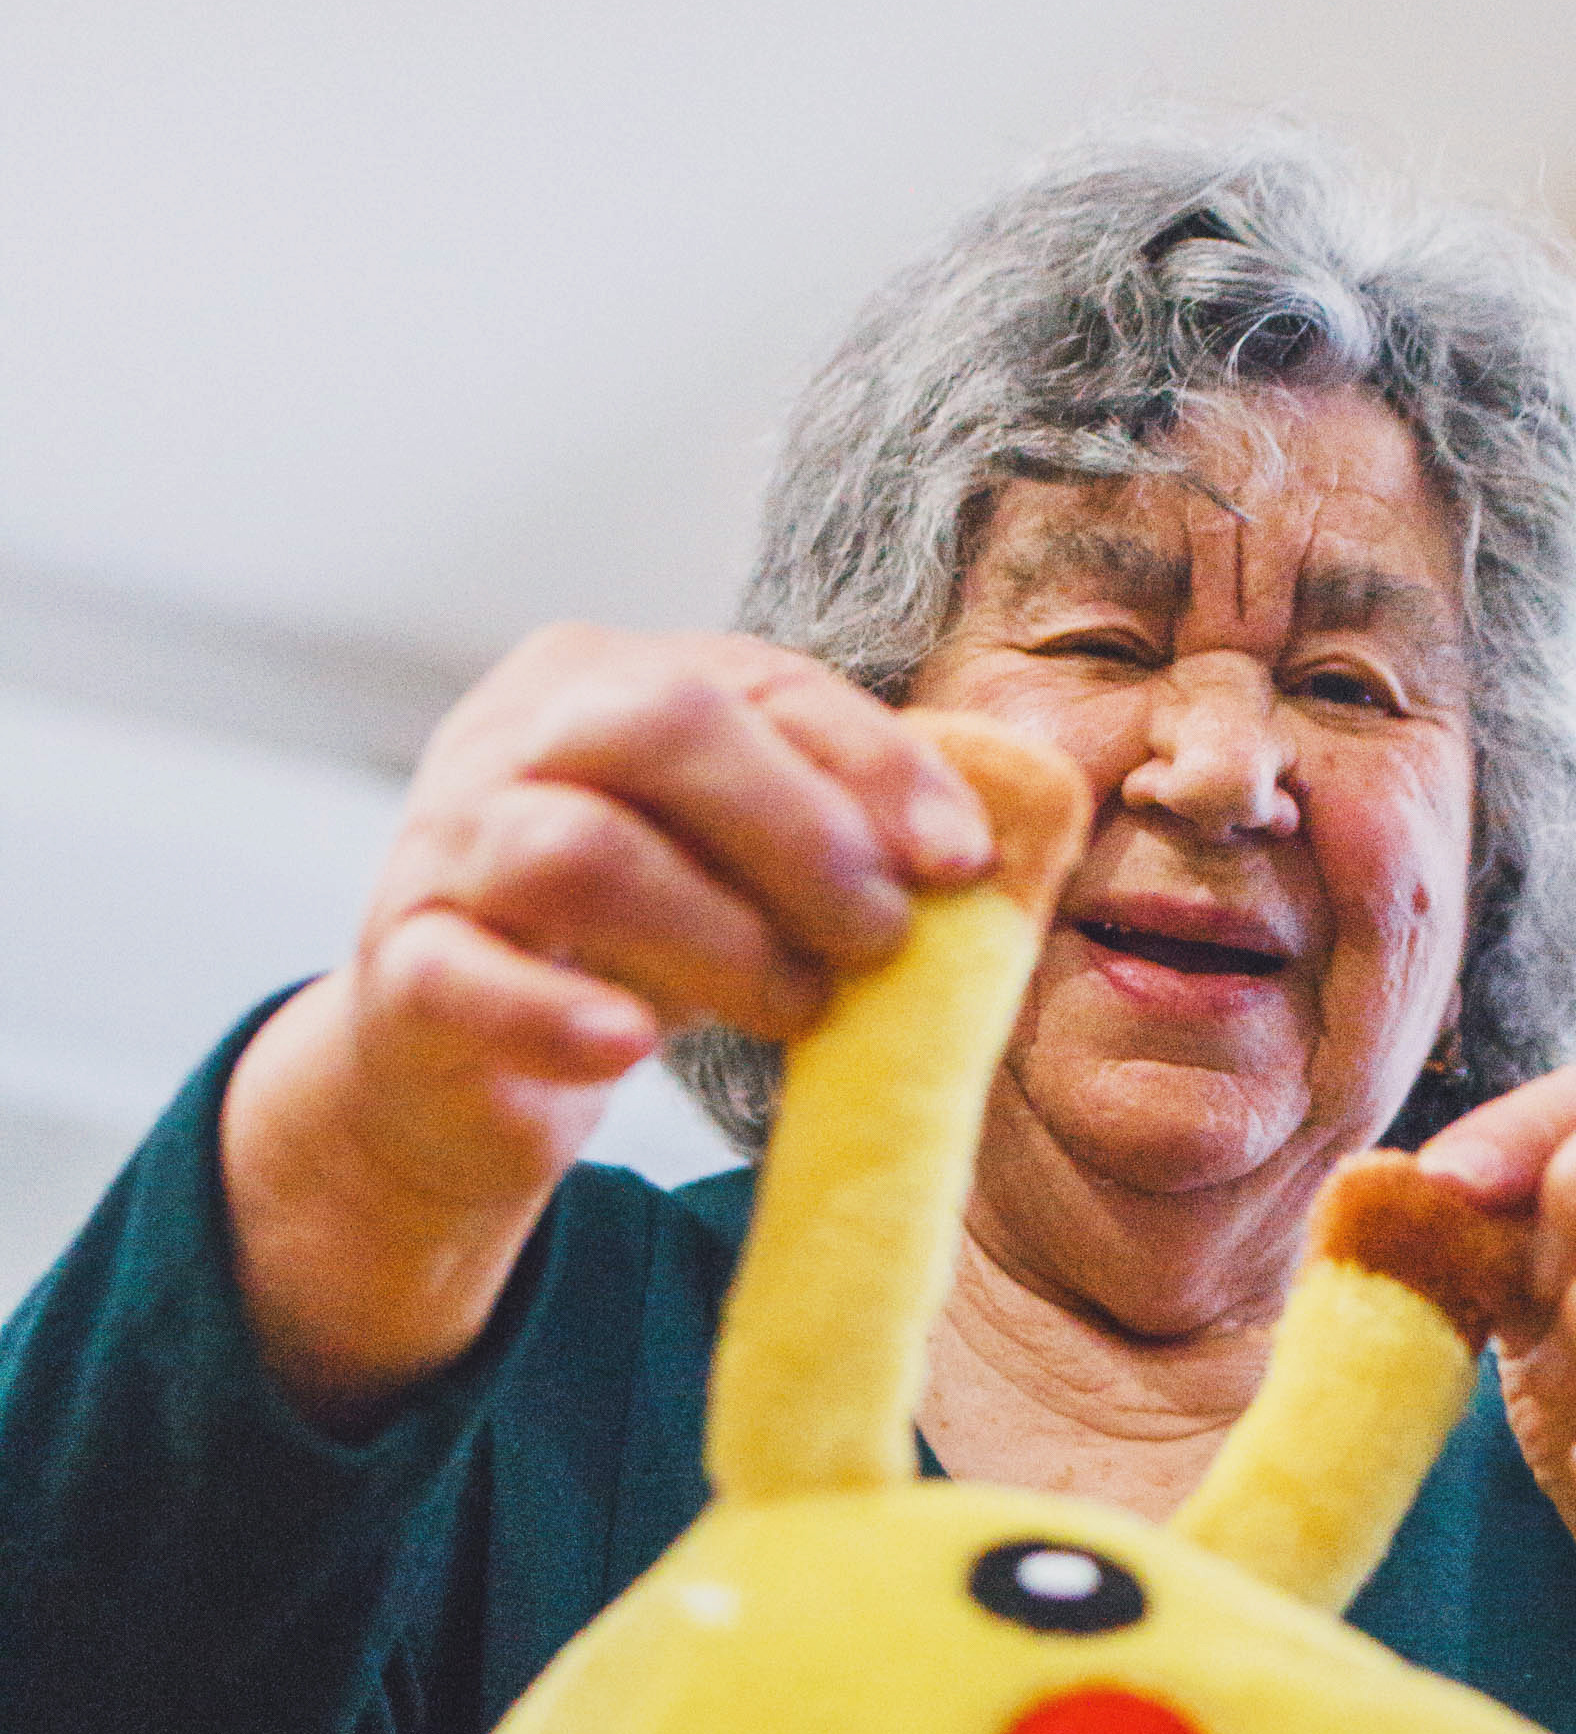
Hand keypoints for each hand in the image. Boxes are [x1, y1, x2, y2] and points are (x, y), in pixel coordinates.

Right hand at [221, 625, 992, 1424]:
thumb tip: (1014, 832)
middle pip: (657, 727)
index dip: (872, 765)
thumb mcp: (741, 864)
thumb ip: (848, 831)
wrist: (462, 1057)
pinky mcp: (403, 969)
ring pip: (572, 850)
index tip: (962, 860)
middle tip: (881, 939)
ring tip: (799, 1010)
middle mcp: (514, 736)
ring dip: (715, 937)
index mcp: (607, 677)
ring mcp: (442, 847)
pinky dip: (558, 1015)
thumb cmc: (639, 936)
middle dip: (799, 833)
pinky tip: (632, 1049)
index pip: (755, 683)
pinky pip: (466, 977)